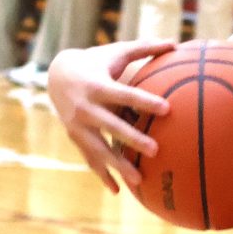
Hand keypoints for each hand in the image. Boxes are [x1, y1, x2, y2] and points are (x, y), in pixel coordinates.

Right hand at [46, 39, 177, 192]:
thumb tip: (176, 42)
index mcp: (98, 86)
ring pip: (99, 149)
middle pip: (111, 125)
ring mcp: (77, 125)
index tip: (167, 108)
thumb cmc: (96, 62)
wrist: (57, 74)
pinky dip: (102, 175)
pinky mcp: (75, 137)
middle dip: (132, 138)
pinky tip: (117, 191)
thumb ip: (145, 48)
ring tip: (140, 180)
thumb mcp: (117, 52)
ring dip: (118, 165)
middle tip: (155, 149)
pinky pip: (89, 159)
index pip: (125, 94)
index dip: (145, 101)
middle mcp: (85, 107)